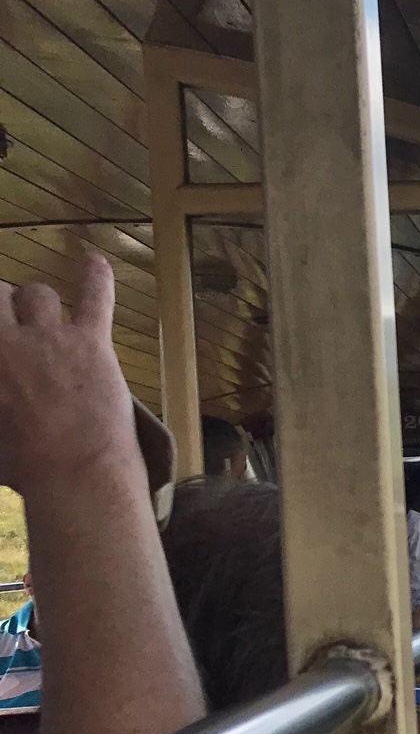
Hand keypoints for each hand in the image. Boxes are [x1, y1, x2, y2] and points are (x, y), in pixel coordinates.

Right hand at [0, 254, 139, 499]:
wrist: (75, 472)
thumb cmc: (23, 464)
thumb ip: (2, 394)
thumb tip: (9, 385)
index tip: (3, 336)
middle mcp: (5, 340)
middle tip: (6, 321)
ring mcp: (49, 336)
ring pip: (36, 293)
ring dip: (35, 300)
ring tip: (39, 309)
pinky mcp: (90, 341)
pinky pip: (93, 297)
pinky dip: (96, 278)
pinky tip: (95, 261)